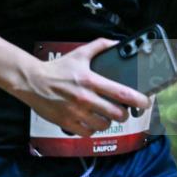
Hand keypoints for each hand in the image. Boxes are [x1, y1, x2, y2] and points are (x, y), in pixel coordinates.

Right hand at [13, 38, 150, 136]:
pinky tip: (90, 123)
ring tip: (104, 117)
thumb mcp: (79, 54)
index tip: (144, 103)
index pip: (123, 94)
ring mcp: (76, 112)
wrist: (31, 81)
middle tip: (122, 111)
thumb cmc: (56, 69)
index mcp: (91, 81)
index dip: (140, 100)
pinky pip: (88, 132)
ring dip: (108, 122)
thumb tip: (116, 43)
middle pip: (117, 114)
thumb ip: (100, 46)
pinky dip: (92, 129)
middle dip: (124, 114)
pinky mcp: (66, 122)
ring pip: (104, 125)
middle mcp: (85, 98)